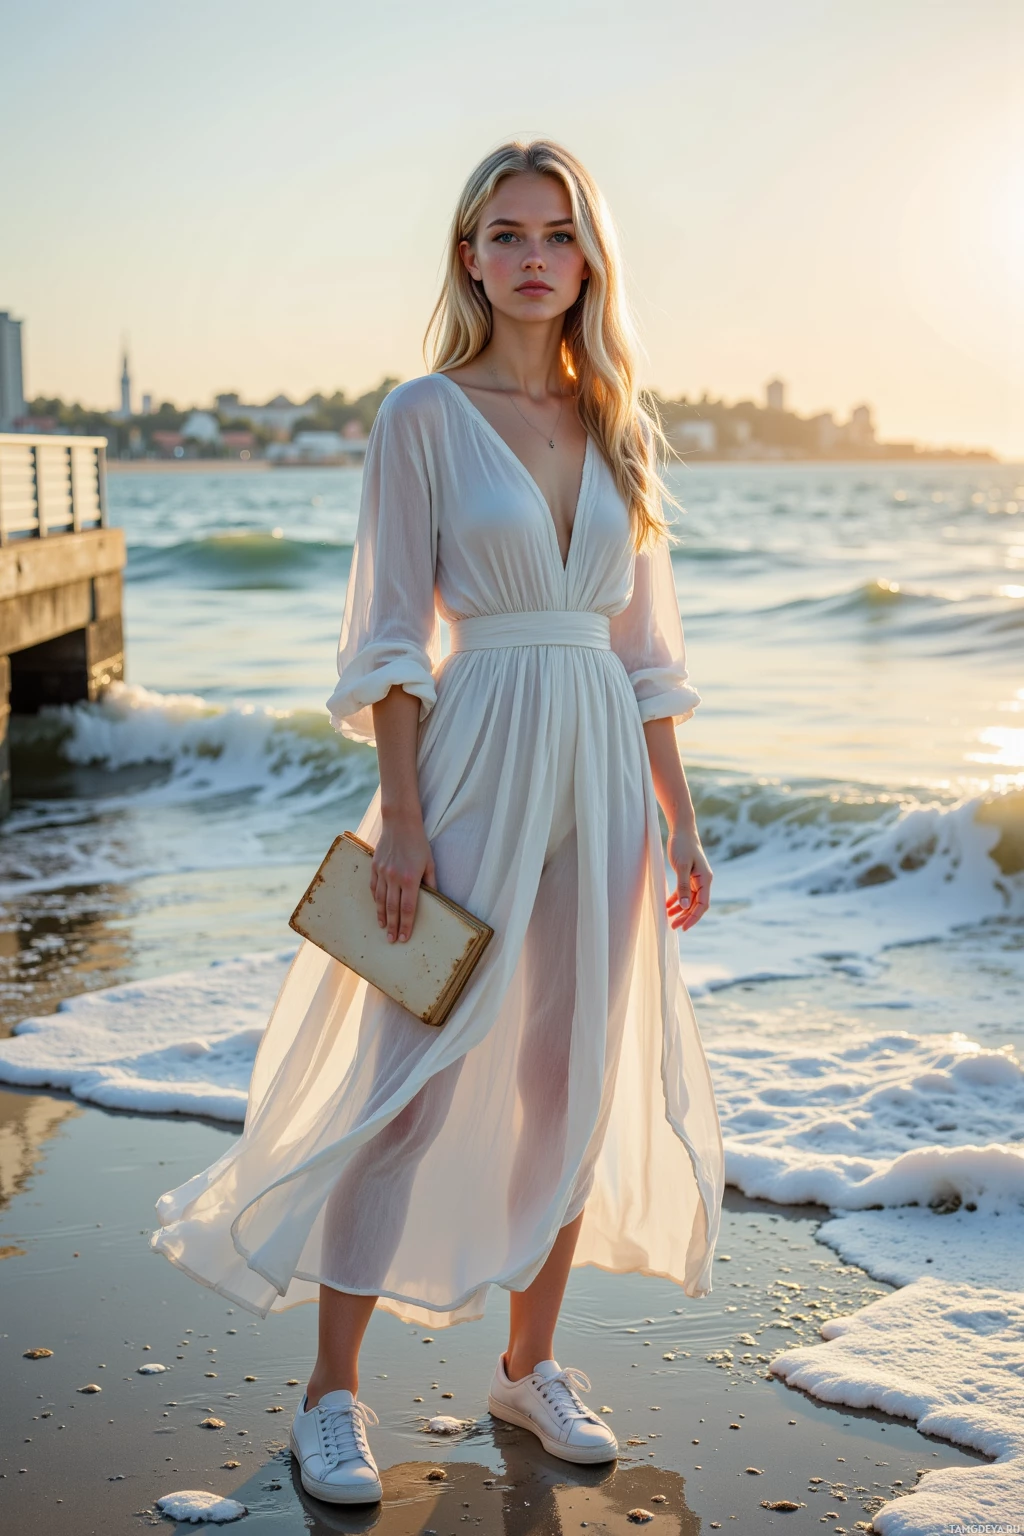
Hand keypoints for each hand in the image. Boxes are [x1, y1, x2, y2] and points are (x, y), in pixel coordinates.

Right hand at [370, 814, 435, 942]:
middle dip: (393, 926)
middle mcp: (394, 878)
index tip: (404, 937)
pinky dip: (375, 900)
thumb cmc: (418, 843)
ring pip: (380, 900)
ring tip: (383, 928)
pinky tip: (377, 908)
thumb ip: (430, 882)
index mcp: (410, 879)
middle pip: (392, 908)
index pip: (408, 908)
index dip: (406, 925)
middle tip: (392, 940)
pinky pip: (373, 887)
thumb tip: (435, 899)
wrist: (400, 823)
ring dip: (381, 916)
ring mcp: (382, 872)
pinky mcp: (374, 867)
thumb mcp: (430, 863)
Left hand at [665, 824, 711, 931]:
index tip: (684, 927)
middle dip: (686, 916)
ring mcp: (696, 879)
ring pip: (689, 900)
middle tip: (673, 927)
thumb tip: (684, 906)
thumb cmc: (682, 846)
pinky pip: (683, 892)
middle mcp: (703, 881)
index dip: (694, 917)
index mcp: (705, 879)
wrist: (682, 830)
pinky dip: (676, 900)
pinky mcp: (688, 876)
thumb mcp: (681, 866)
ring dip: (680, 910)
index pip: (703, 904)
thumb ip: (683, 886)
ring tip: (669, 919)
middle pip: (696, 904)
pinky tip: (667, 906)